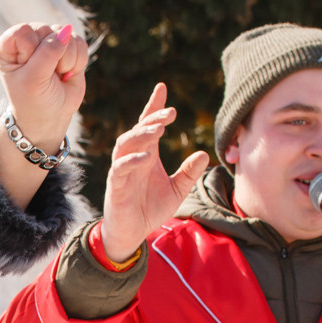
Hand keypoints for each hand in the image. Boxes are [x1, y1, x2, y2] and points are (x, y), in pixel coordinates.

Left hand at [0, 21, 88, 206]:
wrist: (46, 125)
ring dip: (66, 64)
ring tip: (56, 81)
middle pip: (47, 31)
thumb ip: (47, 53)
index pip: (24, 31)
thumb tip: (65, 30)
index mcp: (6, 45)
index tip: (29, 78)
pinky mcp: (67, 50)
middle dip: (51, 60)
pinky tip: (66, 78)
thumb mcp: (32, 82)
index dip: (32, 55)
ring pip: (67, 36)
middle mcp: (26, 39)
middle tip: (43, 83)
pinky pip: (80, 45)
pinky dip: (77, 65)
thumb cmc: (31, 108)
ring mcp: (48, 42)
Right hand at [96, 82, 208, 262]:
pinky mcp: (116, 187)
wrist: (132, 234)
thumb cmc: (150, 209)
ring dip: (141, 134)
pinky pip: (120, 169)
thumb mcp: (177, 190)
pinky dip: (131, 160)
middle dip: (152, 118)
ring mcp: (122, 171)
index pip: (148, 125)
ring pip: (125, 144)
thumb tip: (205, 154)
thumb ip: (189, 173)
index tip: (162, 88)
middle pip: (138, 130)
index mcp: (147, 155)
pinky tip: (146, 156)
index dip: (154, 107)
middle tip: (170, 112)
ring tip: (159, 129)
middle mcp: (133, 159)